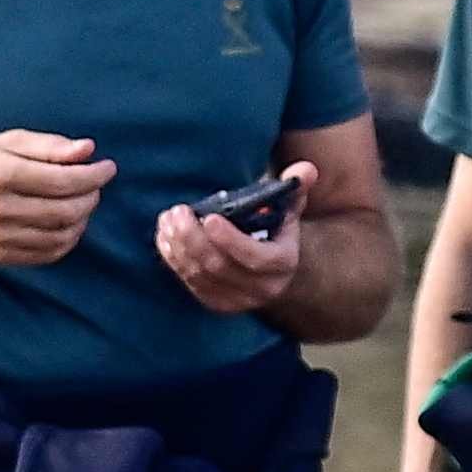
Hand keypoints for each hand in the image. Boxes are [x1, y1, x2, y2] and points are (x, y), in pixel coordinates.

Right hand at [0, 130, 112, 267]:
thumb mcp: (8, 141)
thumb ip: (49, 145)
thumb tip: (88, 150)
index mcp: (0, 173)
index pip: (61, 180)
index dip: (93, 175)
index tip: (108, 168)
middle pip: (64, 210)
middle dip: (90, 197)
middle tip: (95, 186)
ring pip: (60, 235)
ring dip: (82, 220)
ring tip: (82, 203)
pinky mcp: (0, 255)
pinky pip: (47, 254)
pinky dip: (67, 240)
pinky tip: (69, 224)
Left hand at [152, 158, 314, 314]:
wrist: (272, 269)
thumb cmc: (276, 230)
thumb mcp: (288, 208)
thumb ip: (295, 188)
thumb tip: (306, 170)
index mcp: (282, 263)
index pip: (255, 257)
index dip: (230, 239)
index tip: (209, 217)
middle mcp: (261, 288)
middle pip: (220, 267)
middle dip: (194, 238)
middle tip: (178, 212)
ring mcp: (237, 300)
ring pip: (201, 275)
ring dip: (179, 247)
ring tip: (168, 220)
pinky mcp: (215, 302)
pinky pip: (190, 282)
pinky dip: (174, 259)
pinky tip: (165, 237)